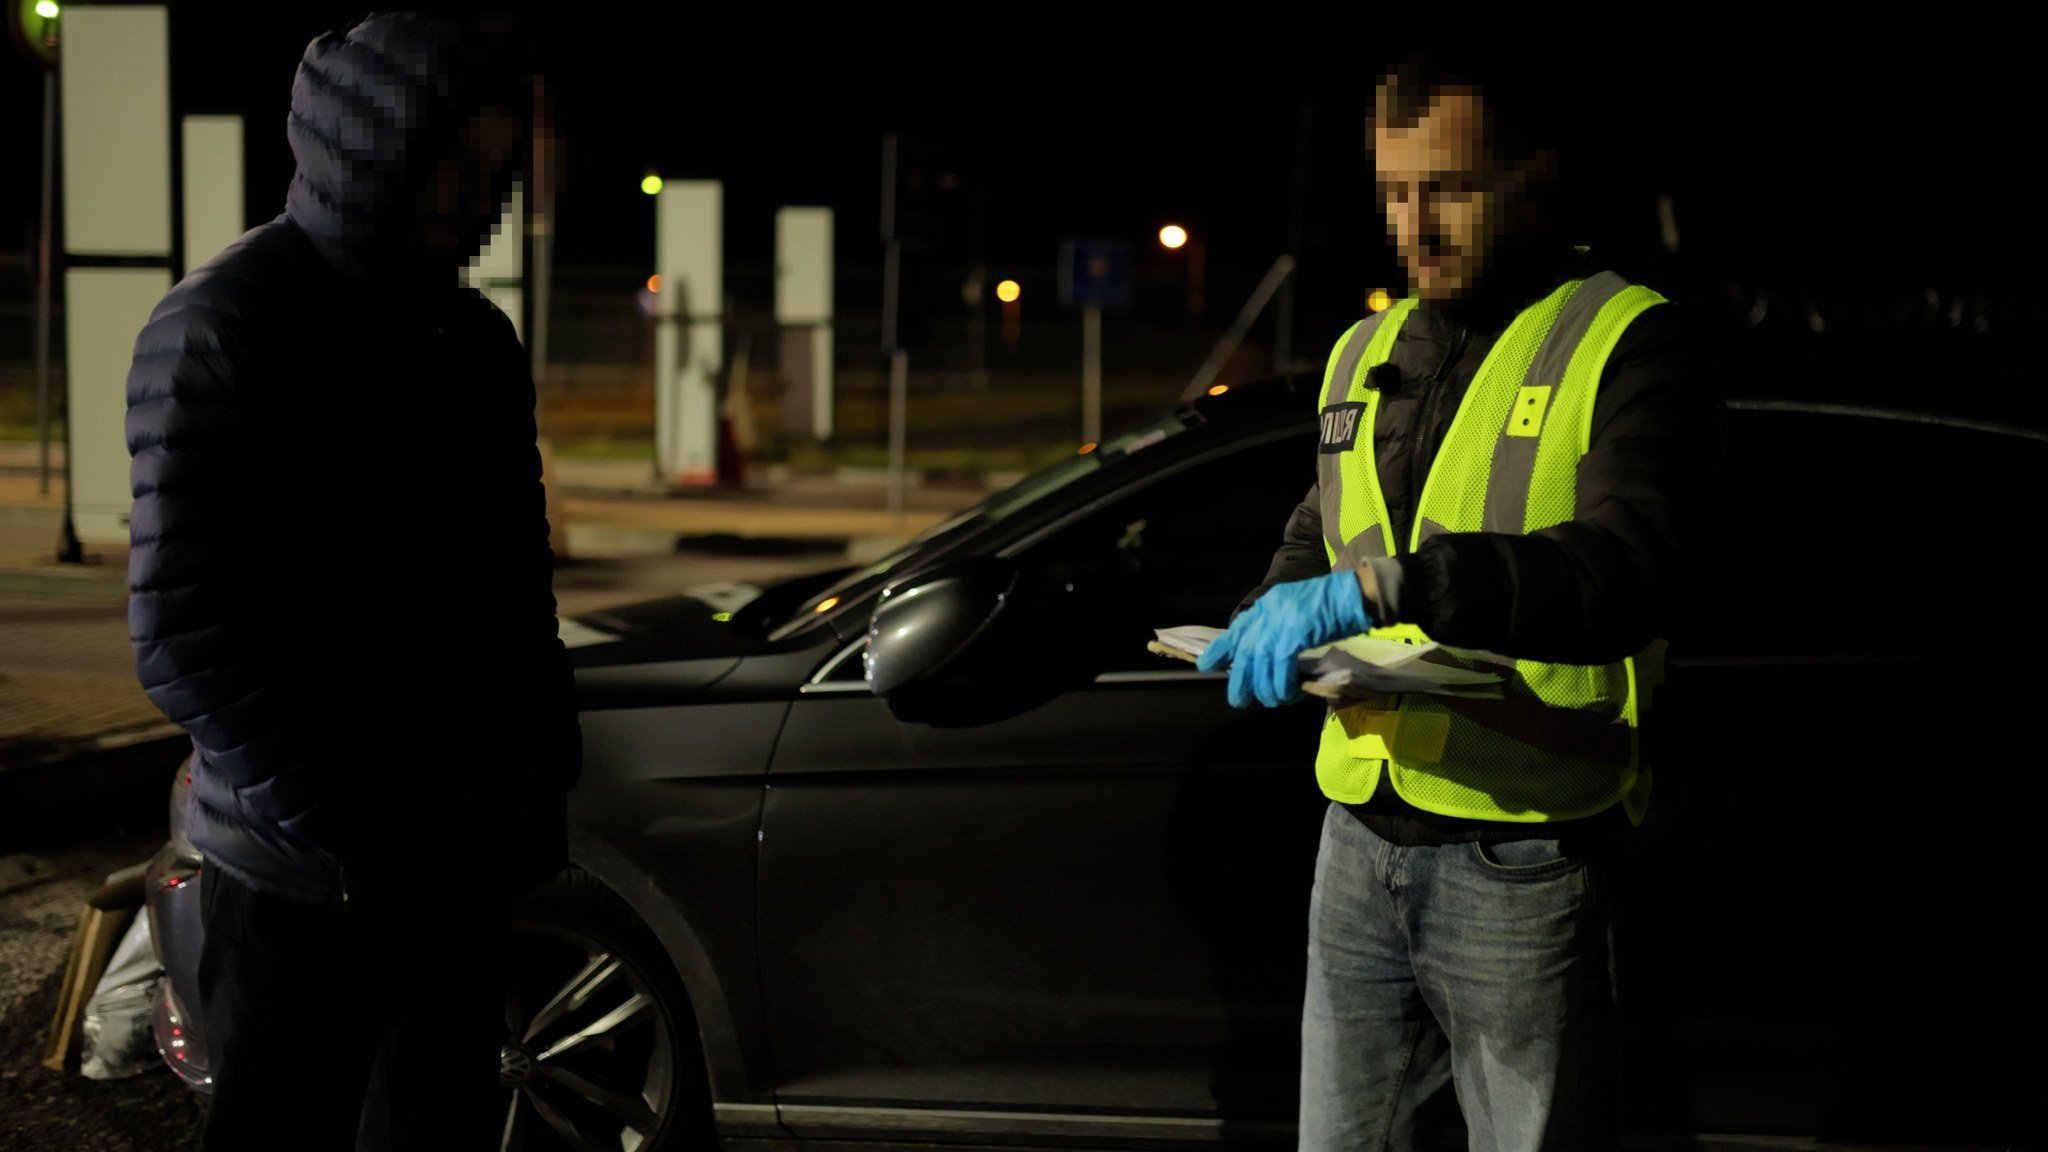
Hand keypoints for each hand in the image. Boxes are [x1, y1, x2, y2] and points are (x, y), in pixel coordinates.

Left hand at [1197, 570, 1374, 707]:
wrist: (1358, 594)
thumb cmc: (1334, 605)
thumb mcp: (1299, 611)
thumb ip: (1280, 628)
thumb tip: (1265, 657)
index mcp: (1269, 604)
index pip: (1237, 628)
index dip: (1220, 649)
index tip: (1206, 666)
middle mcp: (1270, 611)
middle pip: (1245, 651)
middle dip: (1239, 679)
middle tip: (1239, 699)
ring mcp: (1281, 621)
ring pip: (1260, 664)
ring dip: (1265, 688)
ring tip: (1273, 700)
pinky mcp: (1296, 633)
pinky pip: (1280, 667)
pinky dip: (1282, 684)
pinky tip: (1289, 693)